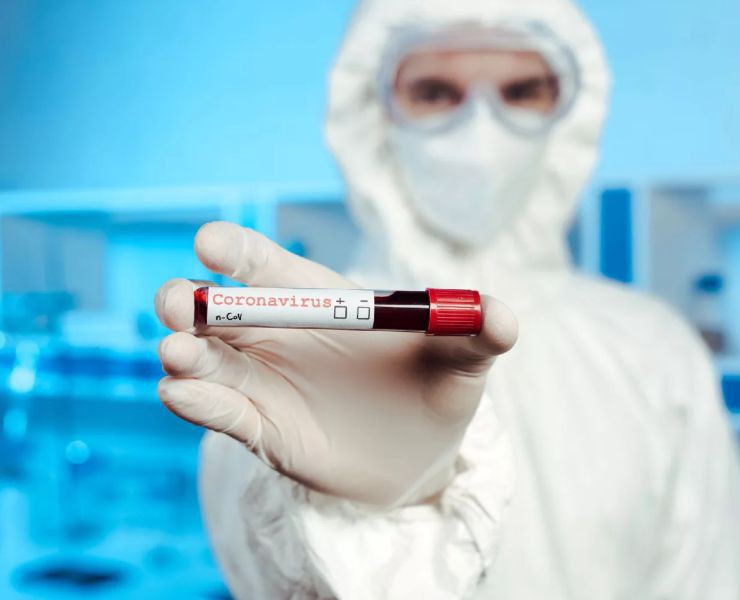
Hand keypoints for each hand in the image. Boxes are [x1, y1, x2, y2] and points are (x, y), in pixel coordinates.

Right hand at [155, 222, 516, 505]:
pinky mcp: (260, 429)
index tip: (210, 243)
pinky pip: (221, 413)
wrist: (421, 453)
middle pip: (217, 309)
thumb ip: (477, 334)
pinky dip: (197, 403)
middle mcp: (277, 334)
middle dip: (189, 301)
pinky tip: (183, 395)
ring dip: (185, 355)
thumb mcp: (462, 361)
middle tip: (180, 304)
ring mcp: (262, 382)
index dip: (235, 250)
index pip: (266, 265)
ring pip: (205, 360)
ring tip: (178, 356)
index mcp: (318, 299)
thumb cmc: (436, 388)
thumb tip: (503, 316)